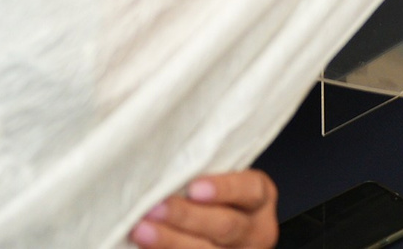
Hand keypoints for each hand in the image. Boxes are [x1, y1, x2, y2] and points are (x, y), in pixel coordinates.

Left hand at [130, 169, 277, 248]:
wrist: (218, 229)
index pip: (250, 190)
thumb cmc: (214, 195)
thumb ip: (206, 173)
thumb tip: (166, 162)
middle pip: (226, 226)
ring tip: (141, 230)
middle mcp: (255, 231)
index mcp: (260, 199)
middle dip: (187, 217)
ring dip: (170, 240)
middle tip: (155, 208)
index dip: (224, 189)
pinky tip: (145, 245)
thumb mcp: (222, 180)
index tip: (194, 188)